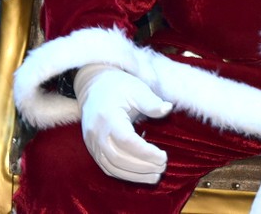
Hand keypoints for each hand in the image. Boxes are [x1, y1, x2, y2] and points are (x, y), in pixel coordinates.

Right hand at [74, 63, 172, 183]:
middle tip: (163, 167)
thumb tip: (168, 108)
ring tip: (155, 176)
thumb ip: (151, 102)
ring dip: (134, 175)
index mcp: (108, 117)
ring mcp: (92, 142)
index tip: (164, 156)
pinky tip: (140, 175)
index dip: (146, 152)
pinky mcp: (92, 148)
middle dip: (143, 166)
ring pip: (112, 167)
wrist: (93, 84)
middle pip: (119, 158)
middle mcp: (97, 133)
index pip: (127, 141)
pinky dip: (124, 174)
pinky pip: (107, 167)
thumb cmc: (118, 85)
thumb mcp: (137, 88)